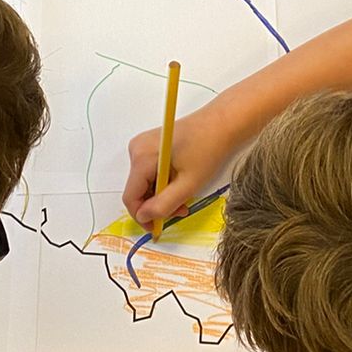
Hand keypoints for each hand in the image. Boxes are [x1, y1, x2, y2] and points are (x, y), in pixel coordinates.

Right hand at [123, 102, 235, 231]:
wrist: (221, 123)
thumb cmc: (208, 150)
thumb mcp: (188, 184)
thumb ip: (163, 204)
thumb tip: (144, 217)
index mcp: (141, 157)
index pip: (130, 197)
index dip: (143, 217)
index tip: (158, 228)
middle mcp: (136, 149)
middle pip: (138, 190)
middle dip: (157, 205)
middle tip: (181, 210)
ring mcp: (142, 145)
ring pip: (145, 183)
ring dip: (162, 195)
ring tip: (185, 197)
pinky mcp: (150, 145)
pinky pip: (150, 172)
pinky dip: (163, 182)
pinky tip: (180, 183)